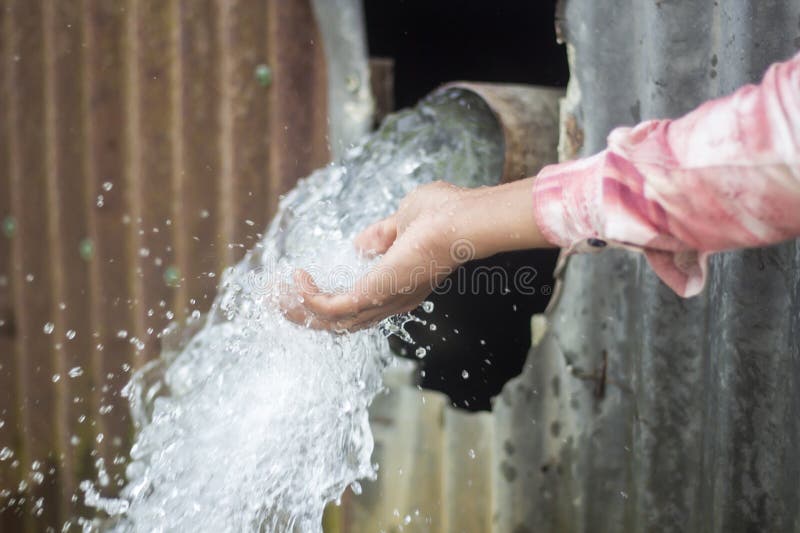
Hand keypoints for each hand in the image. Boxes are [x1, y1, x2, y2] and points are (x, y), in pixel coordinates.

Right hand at [283, 178, 553, 330]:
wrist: (460, 220)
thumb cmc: (444, 214)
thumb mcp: (403, 222)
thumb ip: (380, 236)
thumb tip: (358, 245)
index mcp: (400, 286)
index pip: (360, 306)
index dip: (330, 300)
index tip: (306, 285)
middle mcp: (392, 301)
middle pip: (339, 324)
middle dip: (304, 313)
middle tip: (277, 299)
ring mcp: (382, 301)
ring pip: (330, 323)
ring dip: (298, 311)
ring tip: (273, 295)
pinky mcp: (372, 294)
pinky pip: (331, 307)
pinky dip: (309, 296)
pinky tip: (298, 277)